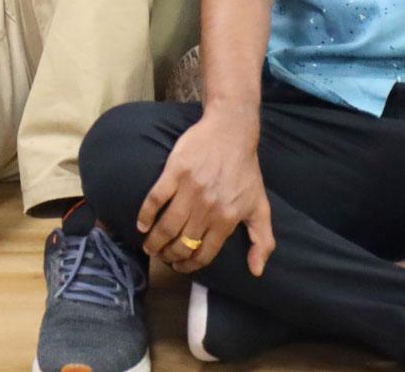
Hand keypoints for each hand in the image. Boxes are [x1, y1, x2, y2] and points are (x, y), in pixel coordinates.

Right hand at [137, 108, 273, 272]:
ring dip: (155, 242)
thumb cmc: (245, 170)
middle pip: (182, 244)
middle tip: (162, 257)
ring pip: (167, 226)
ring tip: (149, 247)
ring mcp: (190, 190)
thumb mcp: (260, 206)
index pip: (203, 253)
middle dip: (169, 256)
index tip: (179, 267)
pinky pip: (155, 199)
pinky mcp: (174, 172)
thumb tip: (257, 272)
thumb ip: (263, 240)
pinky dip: (145, 215)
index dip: (189, 265)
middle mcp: (207, 208)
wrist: (231, 132)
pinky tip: (142, 225)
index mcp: (227, 219)